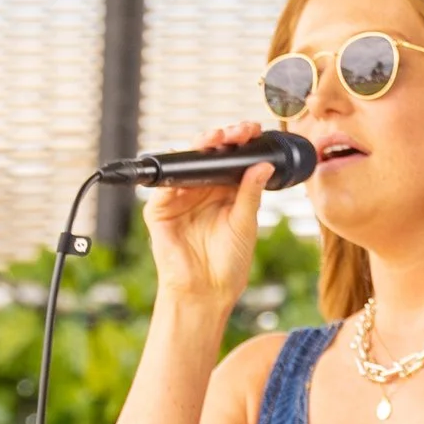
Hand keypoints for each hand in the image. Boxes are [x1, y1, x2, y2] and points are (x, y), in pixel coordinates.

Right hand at [141, 120, 276, 310]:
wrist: (207, 293)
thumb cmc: (228, 264)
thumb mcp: (245, 224)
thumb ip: (250, 193)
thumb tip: (263, 165)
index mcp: (223, 192)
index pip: (229, 159)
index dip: (239, 143)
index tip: (253, 130)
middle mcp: (200, 191)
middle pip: (207, 155)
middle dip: (222, 138)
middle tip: (238, 131)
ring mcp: (179, 198)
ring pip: (186, 164)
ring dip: (200, 148)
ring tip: (216, 138)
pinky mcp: (160, 211)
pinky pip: (164, 186)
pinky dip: (175, 173)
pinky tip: (190, 165)